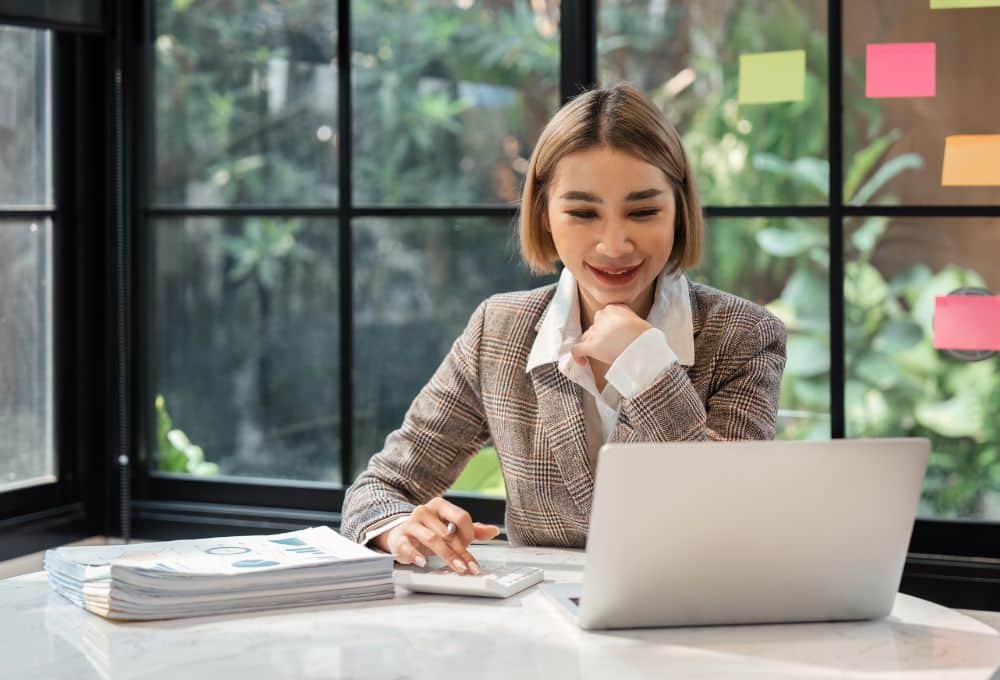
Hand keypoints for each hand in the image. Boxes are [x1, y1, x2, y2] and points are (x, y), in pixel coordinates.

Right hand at [373, 497, 499, 573]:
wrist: (401, 535)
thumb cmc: (429, 531)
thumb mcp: (450, 529)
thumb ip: (471, 530)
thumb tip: (494, 531)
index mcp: (439, 505)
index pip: (461, 517)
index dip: (469, 534)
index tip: (471, 548)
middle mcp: (424, 511)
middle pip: (448, 531)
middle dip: (461, 551)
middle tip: (469, 567)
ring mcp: (410, 524)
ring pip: (431, 538)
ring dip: (446, 555)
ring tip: (457, 568)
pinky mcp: (399, 538)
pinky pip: (407, 545)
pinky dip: (415, 555)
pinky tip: (423, 562)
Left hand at [570, 304, 651, 365]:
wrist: (643, 349)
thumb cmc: (647, 338)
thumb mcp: (640, 322)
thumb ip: (630, 321)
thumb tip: (631, 330)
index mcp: (614, 309)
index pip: (605, 315)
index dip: (608, 326)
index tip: (615, 334)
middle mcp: (602, 317)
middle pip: (595, 325)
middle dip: (600, 335)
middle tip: (611, 346)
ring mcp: (595, 331)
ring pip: (587, 337)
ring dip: (592, 345)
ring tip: (603, 355)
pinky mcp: (590, 346)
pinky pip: (576, 350)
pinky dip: (577, 356)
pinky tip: (583, 362)